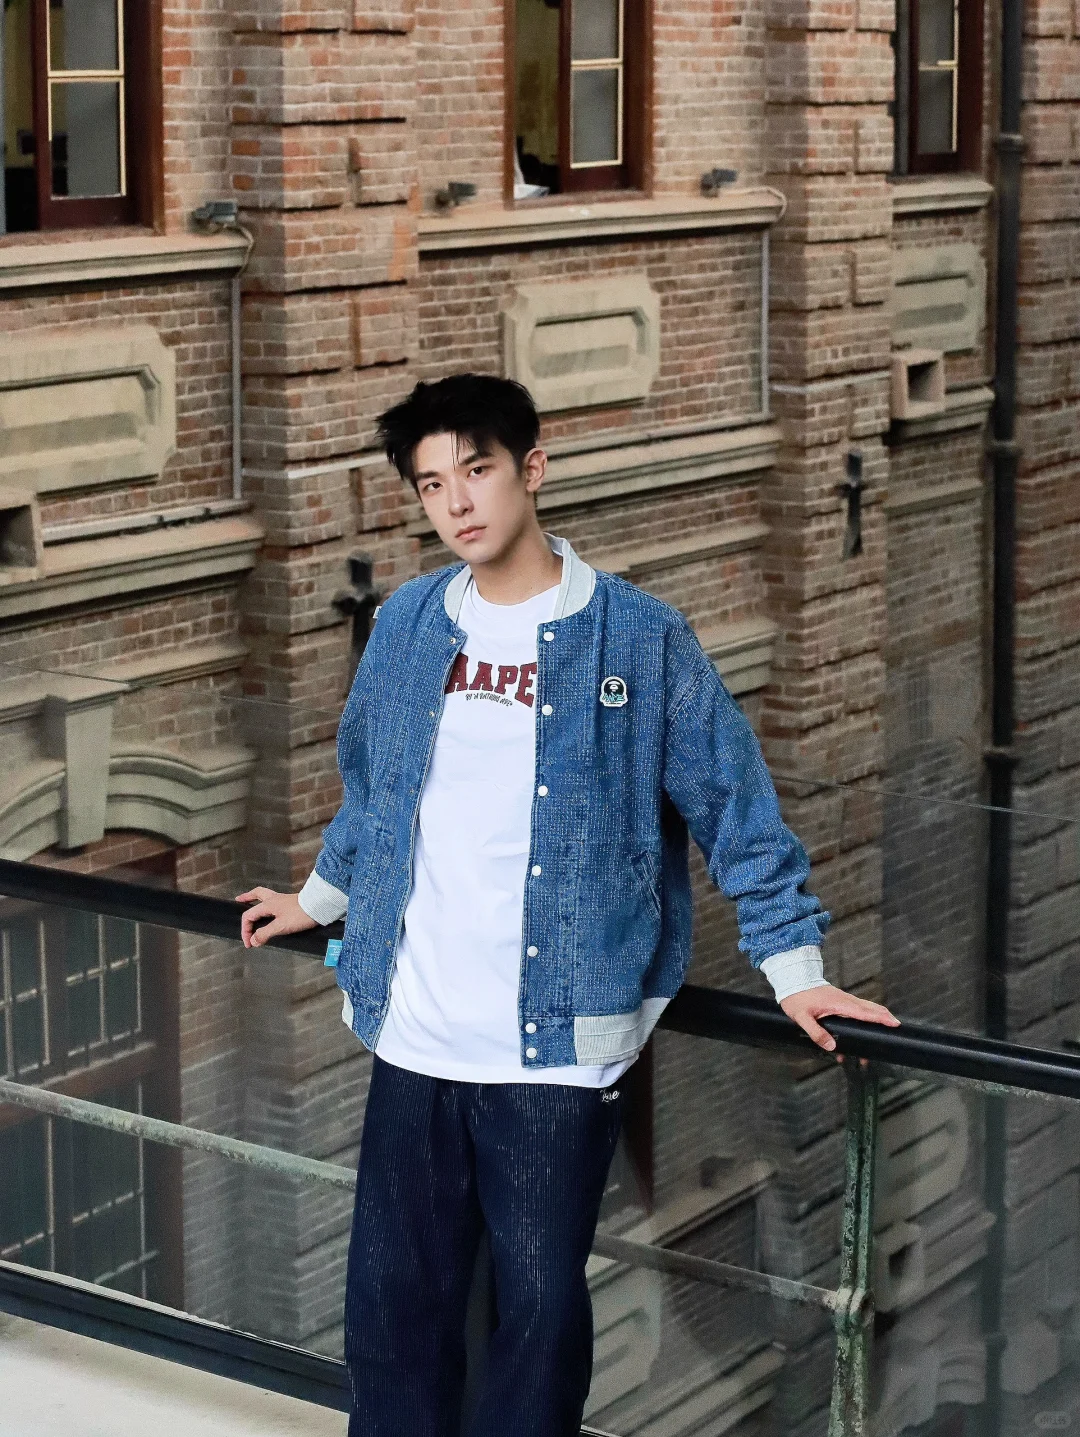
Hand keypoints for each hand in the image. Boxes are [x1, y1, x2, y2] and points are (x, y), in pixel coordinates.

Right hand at [236, 888, 317, 948]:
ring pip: (265, 896)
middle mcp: (274, 899)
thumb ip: (265, 933)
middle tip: (238, 901)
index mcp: (268, 904)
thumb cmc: (300, 915)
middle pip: (256, 895)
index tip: (249, 943)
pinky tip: (271, 911)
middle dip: (246, 898)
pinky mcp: (290, 903)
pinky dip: (268, 904)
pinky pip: (274, 902)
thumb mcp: (280, 927)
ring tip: (251, 903)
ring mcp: (283, 900)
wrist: (319, 907)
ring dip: (256, 899)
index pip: (249, 916)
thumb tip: (253, 940)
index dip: (245, 930)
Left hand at [780, 984, 898, 1057]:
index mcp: (838, 1004)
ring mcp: (843, 999)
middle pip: (870, 1008)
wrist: (792, 979)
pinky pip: (857, 1008)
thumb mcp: (802, 1018)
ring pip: (865, 1007)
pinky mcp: (840, 1000)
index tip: (894, 1023)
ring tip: (884, 1027)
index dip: (879, 1018)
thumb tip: (832, 1047)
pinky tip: (864, 1026)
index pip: (863, 1012)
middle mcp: (844, 1000)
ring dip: (875, 1016)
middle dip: (883, 1017)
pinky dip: (865, 1015)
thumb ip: (816, 1032)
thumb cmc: (796, 997)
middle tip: (896, 1026)